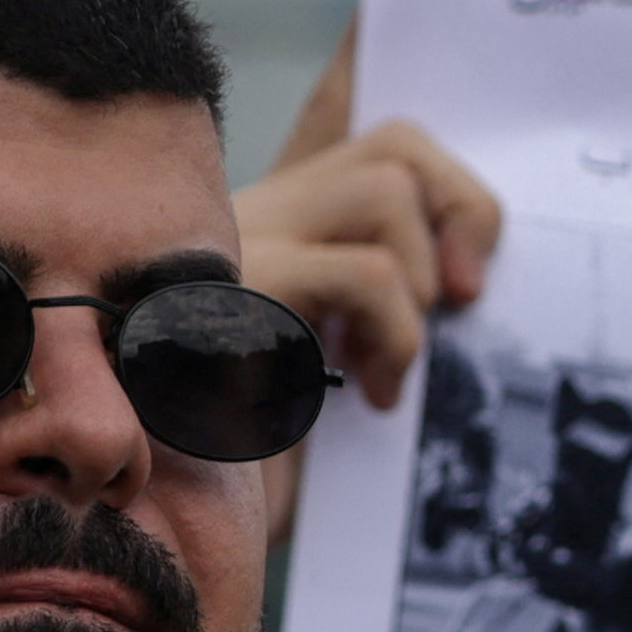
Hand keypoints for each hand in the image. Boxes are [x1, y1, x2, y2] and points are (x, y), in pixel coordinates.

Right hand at [240, 25, 499, 413]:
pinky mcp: (248, 288)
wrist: (165, 492)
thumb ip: (386, 307)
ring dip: (420, 286)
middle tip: (458, 305)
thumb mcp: (333, 361)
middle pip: (397, 145)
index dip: (447, 188)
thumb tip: (466, 282)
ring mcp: (247, 239)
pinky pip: (366, 275)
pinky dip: (397, 338)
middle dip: (461, 220)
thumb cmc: (250, 441)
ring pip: (387, 191)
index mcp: (282, 222)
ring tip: (389, 363)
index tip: (465, 279)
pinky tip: (373, 394)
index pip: (377, 139)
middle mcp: (261, 212)